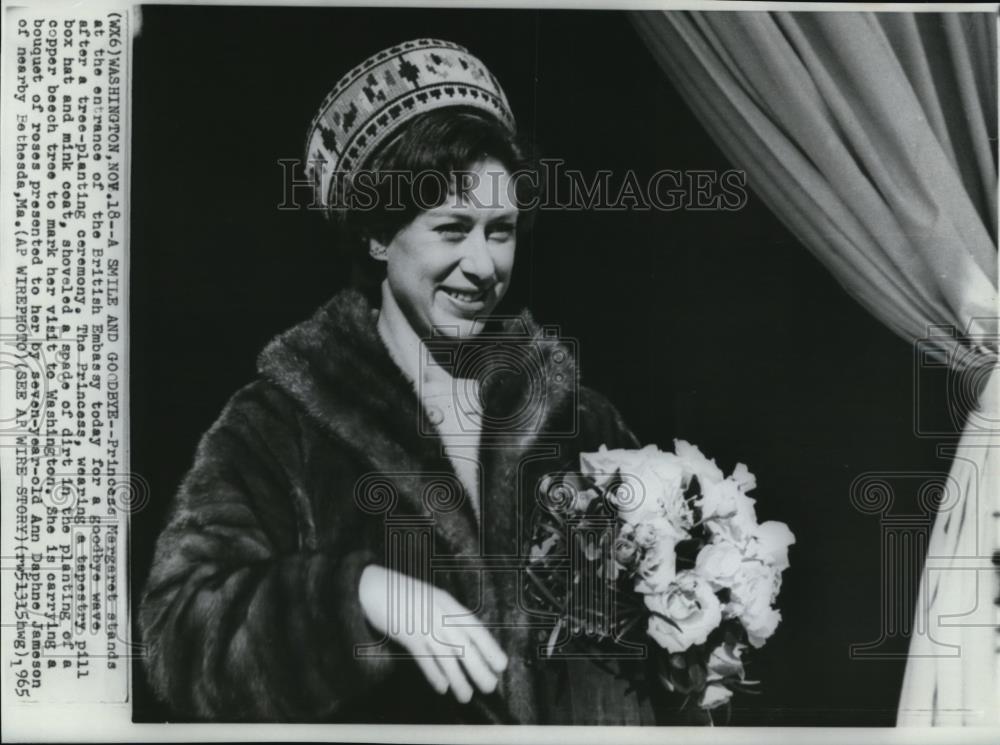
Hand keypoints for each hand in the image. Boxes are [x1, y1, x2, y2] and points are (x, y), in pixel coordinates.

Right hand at [358, 564, 507, 703]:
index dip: (490, 646)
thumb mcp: (431, 598)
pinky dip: (433, 673)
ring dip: (458, 677)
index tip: (502, 664)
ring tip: (466, 696)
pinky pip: (423, 657)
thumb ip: (446, 615)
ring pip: (446, 654)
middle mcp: (438, 612)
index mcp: (447, 603)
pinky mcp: (406, 634)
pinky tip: (442, 688)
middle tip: (490, 686)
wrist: (373, 585)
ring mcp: (422, 623)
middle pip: (464, 643)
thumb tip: (464, 639)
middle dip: (479, 666)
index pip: (474, 626)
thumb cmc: (404, 594)